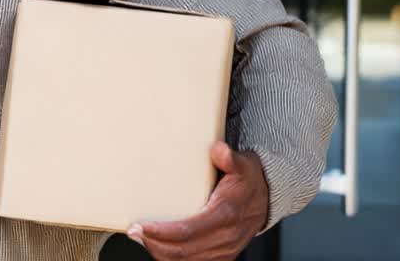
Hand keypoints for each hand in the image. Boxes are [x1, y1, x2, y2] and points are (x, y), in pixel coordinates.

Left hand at [126, 141, 268, 260]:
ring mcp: (223, 250)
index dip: (162, 232)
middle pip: (183, 251)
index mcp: (225, 215)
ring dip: (160, 252)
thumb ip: (229, 158)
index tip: (142, 226)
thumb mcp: (242, 165)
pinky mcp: (220, 256)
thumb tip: (219, 150)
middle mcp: (225, 237)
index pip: (189, 231)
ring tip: (142, 239)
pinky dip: (173, 258)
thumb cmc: (248, 182)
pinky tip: (158, 247)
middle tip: (134, 232)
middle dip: (154, 244)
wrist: (266, 198)